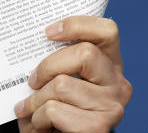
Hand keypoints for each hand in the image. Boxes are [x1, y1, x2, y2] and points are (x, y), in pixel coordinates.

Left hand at [13, 16, 131, 132]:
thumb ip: (61, 63)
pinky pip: (55, 110)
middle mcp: (118, 84)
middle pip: (84, 53)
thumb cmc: (60, 112)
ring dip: (36, 100)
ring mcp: (112, 106)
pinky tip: (41, 124)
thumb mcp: (64, 80)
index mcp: (110, 65)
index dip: (77, 25)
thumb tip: (31, 47)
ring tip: (30, 109)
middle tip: (33, 81)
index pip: (107, 31)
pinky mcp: (99, 127)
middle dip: (47, 67)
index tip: (48, 32)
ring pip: (62, 84)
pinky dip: (38, 118)